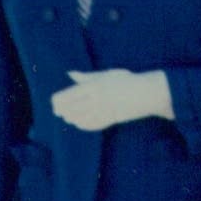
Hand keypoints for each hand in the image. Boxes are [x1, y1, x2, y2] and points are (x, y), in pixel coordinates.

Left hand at [50, 68, 173, 131]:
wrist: (145, 94)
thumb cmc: (125, 81)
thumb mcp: (105, 75)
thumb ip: (86, 76)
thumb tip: (70, 74)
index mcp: (92, 86)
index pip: (67, 96)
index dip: (58, 101)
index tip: (55, 103)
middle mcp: (95, 100)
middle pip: (70, 109)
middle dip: (62, 111)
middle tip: (58, 111)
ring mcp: (102, 111)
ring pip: (79, 119)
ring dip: (71, 119)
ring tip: (68, 117)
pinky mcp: (108, 120)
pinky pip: (90, 126)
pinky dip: (82, 125)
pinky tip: (78, 123)